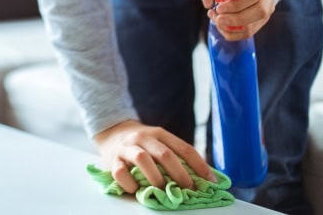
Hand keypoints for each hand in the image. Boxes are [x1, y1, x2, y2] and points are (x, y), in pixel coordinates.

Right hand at [92, 119, 214, 192]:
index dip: (200, 165)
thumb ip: (176, 155)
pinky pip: (121, 173)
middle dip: (180, 175)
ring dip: (156, 178)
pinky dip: (131, 184)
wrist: (111, 131)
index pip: (184, 148)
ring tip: (163, 191)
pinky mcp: (112, 160)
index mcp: (159, 133)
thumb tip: (204, 177)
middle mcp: (142, 138)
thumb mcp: (159, 142)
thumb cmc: (142, 143)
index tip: (211, 181)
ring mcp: (126, 148)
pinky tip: (137, 189)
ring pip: (142, 160)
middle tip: (189, 190)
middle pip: (165, 154)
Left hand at [192, 0, 275, 40]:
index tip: (219, 7)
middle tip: (217, 19)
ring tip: (217, 20)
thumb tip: (208, 3)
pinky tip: (222, 26)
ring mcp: (268, 8)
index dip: (235, 5)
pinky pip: (250, 32)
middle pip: (258, 12)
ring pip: (254, 25)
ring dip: (232, 28)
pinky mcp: (262, 19)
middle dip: (234, 20)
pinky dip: (233, 34)